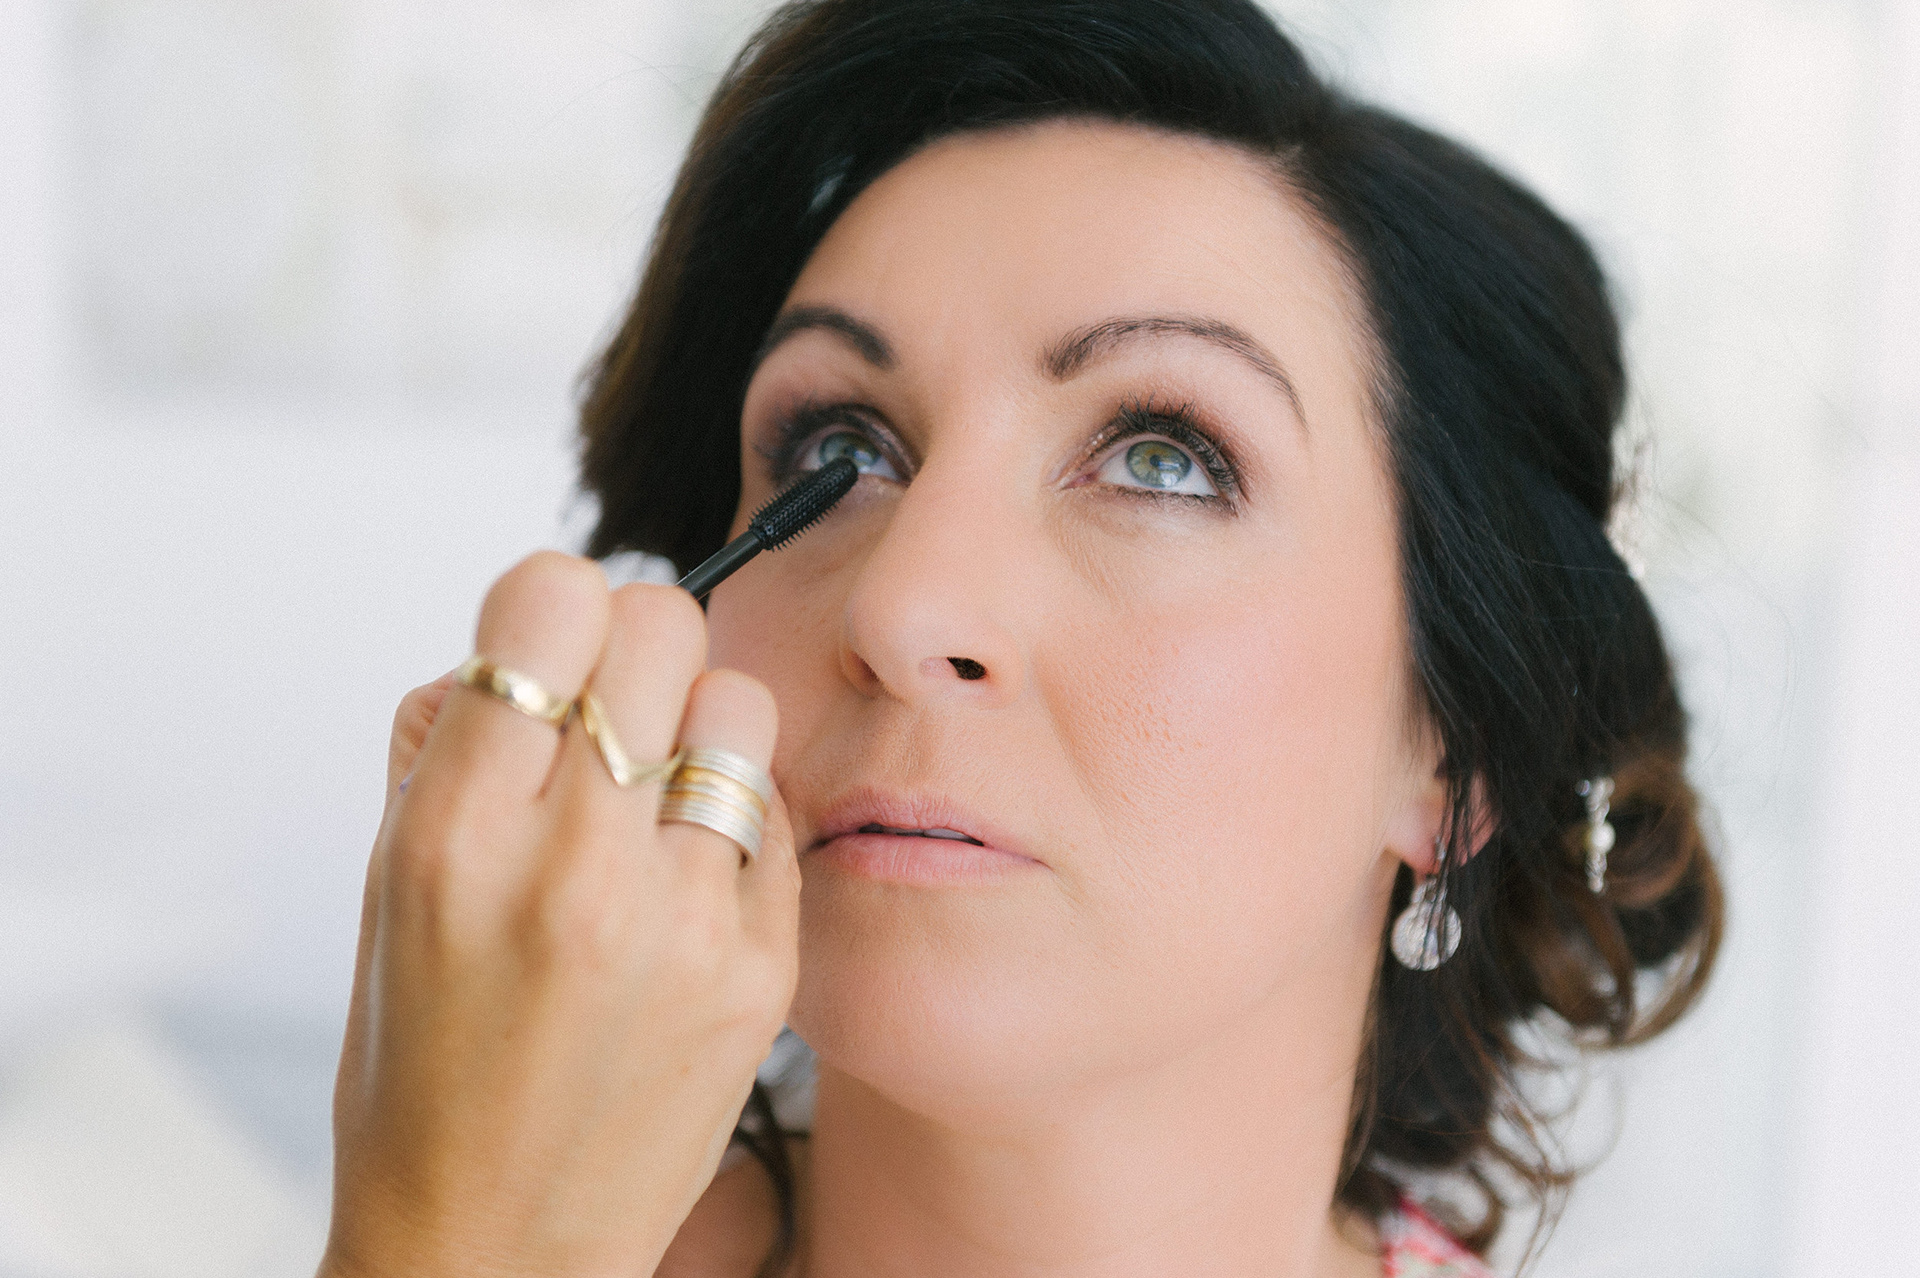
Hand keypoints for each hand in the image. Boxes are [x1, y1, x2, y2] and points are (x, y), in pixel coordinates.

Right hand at [320, 552, 800, 1277]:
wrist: (494, 1244)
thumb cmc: (425, 1069)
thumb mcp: (387, 892)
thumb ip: (444, 750)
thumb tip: (508, 653)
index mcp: (456, 834)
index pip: (548, 599)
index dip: (549, 608)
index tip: (547, 650)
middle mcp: (574, 864)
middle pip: (661, 622)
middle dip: (629, 648)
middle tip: (610, 711)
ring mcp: (683, 918)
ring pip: (738, 700)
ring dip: (694, 724)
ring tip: (656, 794)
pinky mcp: (759, 967)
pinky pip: (771, 811)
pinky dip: (731, 822)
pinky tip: (688, 881)